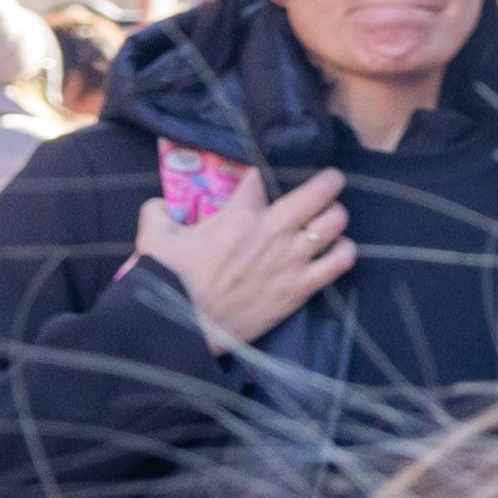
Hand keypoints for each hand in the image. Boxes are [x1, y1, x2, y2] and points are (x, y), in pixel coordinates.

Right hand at [137, 170, 352, 353]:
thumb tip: (160, 203)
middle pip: (319, 191)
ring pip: (336, 223)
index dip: (267, 169)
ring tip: (330, 218)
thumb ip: (157, 213)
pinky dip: (344, 251)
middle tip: (329, 181)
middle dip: (328, 181)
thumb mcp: (153, 239)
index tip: (270, 173)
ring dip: (336, 216)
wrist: (180, 328)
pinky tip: (338, 250)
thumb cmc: (167, 281)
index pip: (262, 177)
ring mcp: (291, 260)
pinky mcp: (300, 288)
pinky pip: (340, 262)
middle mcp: (273, 232)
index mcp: (239, 215)